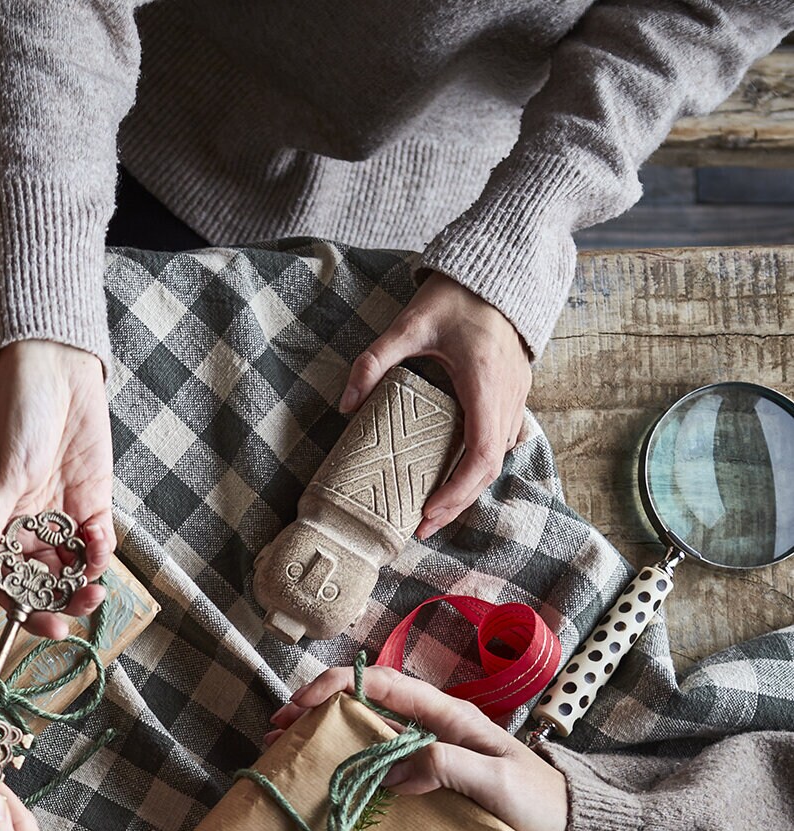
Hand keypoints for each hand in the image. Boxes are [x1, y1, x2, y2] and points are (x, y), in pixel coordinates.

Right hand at [0, 339, 112, 638]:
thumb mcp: (0, 475)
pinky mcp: (93, 503)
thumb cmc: (18, 417)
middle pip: (47, 582)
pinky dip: (102, 551)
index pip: (11, 582)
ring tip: (96, 585)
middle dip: (64, 599)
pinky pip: (98, 541)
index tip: (49, 625)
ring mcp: (64, 518)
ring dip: (87, 581)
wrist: (56, 374)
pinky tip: (99, 545)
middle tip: (82, 605)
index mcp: (1, 526)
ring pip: (76, 568)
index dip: (27, 609)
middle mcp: (31, 529)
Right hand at [269, 663, 567, 830]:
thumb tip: (390, 770)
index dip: (337, 687)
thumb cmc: (539, 803)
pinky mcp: (423, 780)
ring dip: (323, 739)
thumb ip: (447, 766)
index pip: (383, 684)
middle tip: (277, 732)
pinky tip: (321, 781)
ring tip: (286, 752)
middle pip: (364, 706)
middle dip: (316, 712)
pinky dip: (342, 766)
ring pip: (364, 735)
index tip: (301, 704)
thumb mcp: (498, 782)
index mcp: (448, 715)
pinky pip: (375, 766)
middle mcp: (430, 727)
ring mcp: (424, 753)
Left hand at [340, 273, 530, 539]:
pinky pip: (500, 442)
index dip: (457, 492)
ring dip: (468, 488)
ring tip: (434, 508)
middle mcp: (508, 396)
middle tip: (423, 526)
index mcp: (485, 383)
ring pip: (497, 459)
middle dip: (457, 503)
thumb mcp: (408, 323)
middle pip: (489, 469)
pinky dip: (478, 466)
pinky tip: (454, 477)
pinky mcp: (514, 396)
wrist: (499, 273)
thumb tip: (345, 405)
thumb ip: (374, 361)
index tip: (428, 512)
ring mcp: (516, 397)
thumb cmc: (457, 297)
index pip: (479, 455)